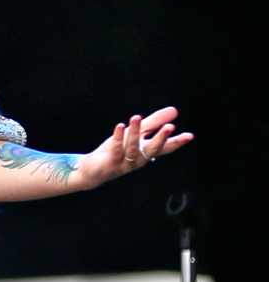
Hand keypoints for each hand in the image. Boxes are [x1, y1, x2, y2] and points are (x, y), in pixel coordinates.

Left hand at [75, 106, 193, 189]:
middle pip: (152, 150)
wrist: (92, 170)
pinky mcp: (110, 163)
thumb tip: (174, 110)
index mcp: (145, 153)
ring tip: (137, 117)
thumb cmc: (116, 151)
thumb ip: (153, 123)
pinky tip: (120, 126)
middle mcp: (138, 160)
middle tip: (170, 127)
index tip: (189, 136)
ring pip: (132, 148)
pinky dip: (118, 138)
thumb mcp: (135, 134)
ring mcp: (124, 163)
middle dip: (161, 139)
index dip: (176, 142)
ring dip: (135, 133)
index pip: (164, 148)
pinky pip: (115, 150)